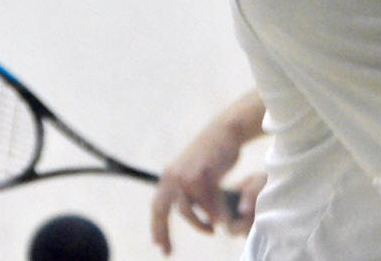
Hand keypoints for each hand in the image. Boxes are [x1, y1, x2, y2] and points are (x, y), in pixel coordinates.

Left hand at [149, 90, 266, 254]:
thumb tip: (188, 211)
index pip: (157, 206)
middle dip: (163, 232)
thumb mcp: (194, 173)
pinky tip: (220, 220)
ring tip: (210, 230)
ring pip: (187, 210)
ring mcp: (185, 175)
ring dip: (199, 224)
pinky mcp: (201, 174)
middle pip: (162, 210)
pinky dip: (213, 213)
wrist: (224, 132)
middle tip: (167, 251)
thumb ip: (188, 190)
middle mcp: (172, 177)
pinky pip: (206, 203)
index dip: (156, 227)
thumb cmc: (212, 154)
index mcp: (169, 177)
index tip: (159, 246)